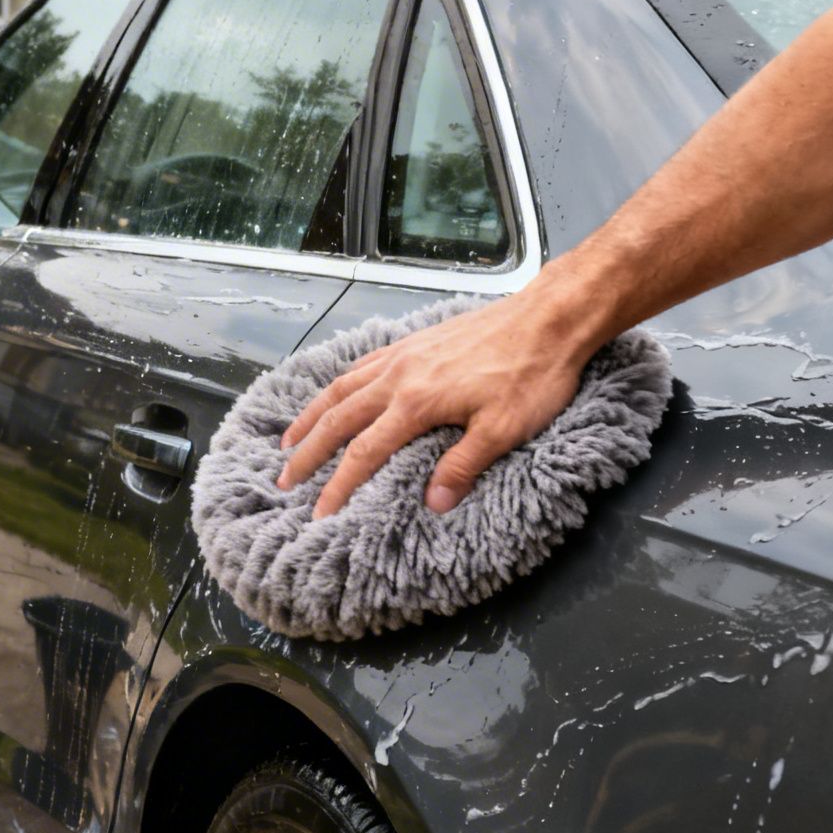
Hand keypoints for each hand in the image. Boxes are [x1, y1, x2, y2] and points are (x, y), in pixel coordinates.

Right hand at [277, 290, 597, 517]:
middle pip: (338, 418)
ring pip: (342, 387)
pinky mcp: (414, 342)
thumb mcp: (505, 430)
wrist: (548, 317)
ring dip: (311, 415)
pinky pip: (362, 364)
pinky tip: (335, 393)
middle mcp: (398, 376)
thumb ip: (463, 466)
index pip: (363, 453)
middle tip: (284, 480)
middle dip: (308, 452)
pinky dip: (339, 384)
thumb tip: (431, 505)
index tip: (318, 514)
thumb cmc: (532, 375)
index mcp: (416, 403)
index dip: (337, 487)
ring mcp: (403, 355)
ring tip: (291, 439)